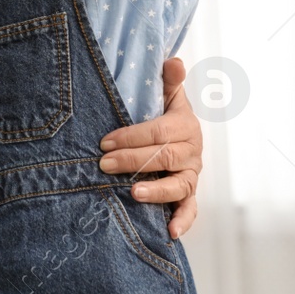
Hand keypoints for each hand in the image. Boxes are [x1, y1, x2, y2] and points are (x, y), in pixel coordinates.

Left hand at [98, 56, 203, 238]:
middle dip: (132, 161)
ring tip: (133, 194)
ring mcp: (191, 174)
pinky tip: (169, 232)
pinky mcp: (189, 194)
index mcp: (184, 126)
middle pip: (163, 157)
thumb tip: (174, 61)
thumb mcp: (167, 95)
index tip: (104, 141)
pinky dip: (183, 221)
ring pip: (178, 184)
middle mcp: (191, 151)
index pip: (158, 131)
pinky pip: (190, 209)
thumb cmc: (164, 115)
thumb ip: (169, 80)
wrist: (178, 136)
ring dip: (156, 190)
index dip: (131, 136)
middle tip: (103, 165)